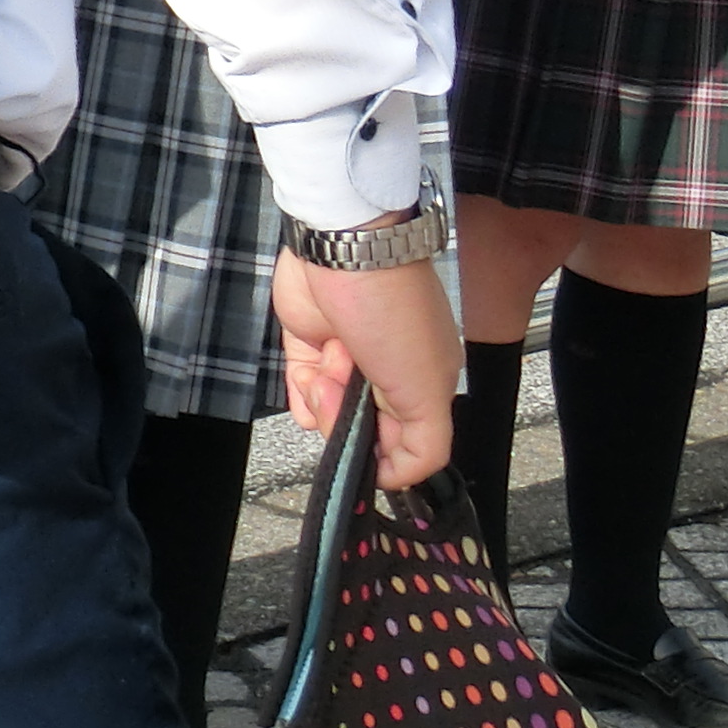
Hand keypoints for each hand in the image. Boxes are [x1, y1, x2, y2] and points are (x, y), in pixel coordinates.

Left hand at [273, 247, 459, 488]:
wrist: (343, 250)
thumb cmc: (391, 308)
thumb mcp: (426, 388)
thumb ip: (426, 443)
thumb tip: (405, 477)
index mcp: (426, 385)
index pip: (408, 448)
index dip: (384, 456)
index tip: (368, 450)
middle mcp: (388, 374)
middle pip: (361, 432)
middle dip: (346, 421)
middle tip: (345, 390)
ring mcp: (347, 359)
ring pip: (327, 413)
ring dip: (322, 400)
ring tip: (330, 366)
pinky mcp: (311, 343)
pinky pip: (302, 389)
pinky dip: (301, 393)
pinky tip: (311, 381)